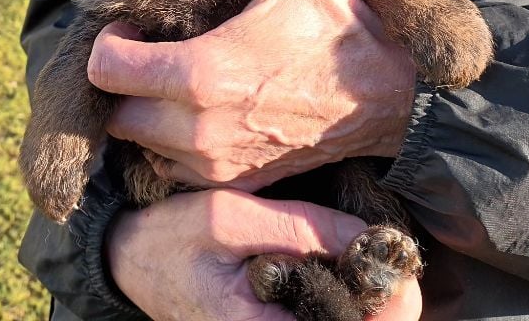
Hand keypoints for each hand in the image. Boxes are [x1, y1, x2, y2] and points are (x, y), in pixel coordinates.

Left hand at [87, 0, 416, 190]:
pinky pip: (174, 169)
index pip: (106, 69)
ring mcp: (216, 163)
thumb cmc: (340, 28)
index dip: (109, 43)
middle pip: (116, 114)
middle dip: (122, 82)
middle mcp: (199, 128)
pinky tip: (199, 114)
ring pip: (141, 145)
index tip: (134, 30)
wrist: (392, 98)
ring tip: (174, 83)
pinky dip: (172, 145)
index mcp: (201, 72)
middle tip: (149, 55)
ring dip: (146, 114)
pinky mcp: (236, 182)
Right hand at [106, 189, 421, 320]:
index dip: (390, 304)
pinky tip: (335, 267)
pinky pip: (320, 320)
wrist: (128, 258)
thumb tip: (368, 237)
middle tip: (385, 257)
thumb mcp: (229, 217)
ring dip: (362, 299)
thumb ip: (299, 228)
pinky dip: (340, 299)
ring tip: (361, 258)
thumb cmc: (172, 237)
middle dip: (380, 300)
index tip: (400, 267)